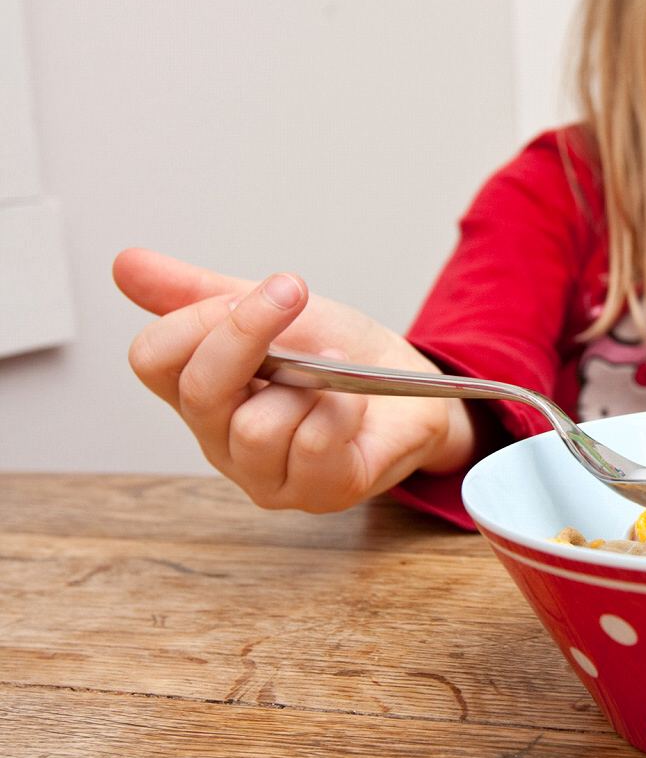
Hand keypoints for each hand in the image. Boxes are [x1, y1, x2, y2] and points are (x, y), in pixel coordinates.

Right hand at [112, 248, 473, 512]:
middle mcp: (222, 439)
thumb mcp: (270, 308)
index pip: (153, 358)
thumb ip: (198, 292)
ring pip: (256, 428)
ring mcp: (266, 474)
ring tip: (332, 372)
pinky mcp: (317, 493)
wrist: (407, 388)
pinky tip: (352, 401)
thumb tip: (126, 264)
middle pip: (201, 391)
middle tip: (293, 293)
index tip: (261, 290)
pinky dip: (339, 408)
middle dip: (250, 331)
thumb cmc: (336, 354)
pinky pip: (314, 444)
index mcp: (201, 391)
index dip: (198, 317)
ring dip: (306, 382)